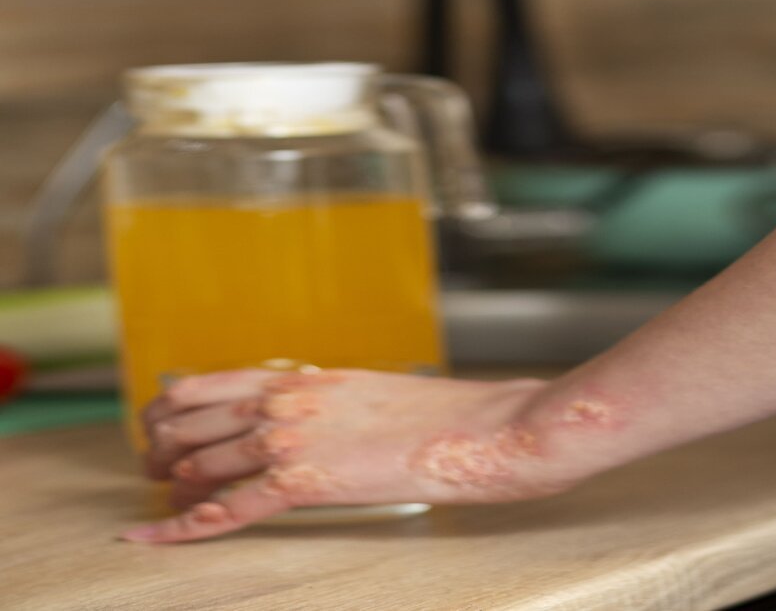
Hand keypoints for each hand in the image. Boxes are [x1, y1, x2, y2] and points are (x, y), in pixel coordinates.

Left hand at [121, 369, 579, 542]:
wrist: (486, 428)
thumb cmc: (447, 416)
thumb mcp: (376, 394)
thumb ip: (331, 404)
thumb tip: (315, 423)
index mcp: (308, 377)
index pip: (207, 384)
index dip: (169, 411)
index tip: (162, 429)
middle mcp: (288, 401)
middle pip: (187, 423)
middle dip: (160, 451)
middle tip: (157, 471)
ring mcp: (291, 440)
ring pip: (196, 465)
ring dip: (171, 487)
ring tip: (165, 501)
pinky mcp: (303, 481)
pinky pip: (223, 509)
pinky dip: (179, 527)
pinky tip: (152, 537)